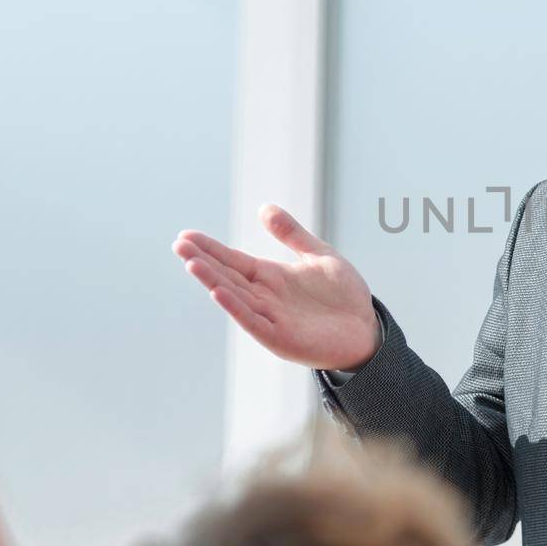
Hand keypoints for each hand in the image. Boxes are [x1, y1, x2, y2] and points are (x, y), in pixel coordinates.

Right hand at [172, 204, 378, 370]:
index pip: (233, 260)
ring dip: (213, 282)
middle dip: (203, 261)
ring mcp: (271, 318)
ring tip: (192, 263)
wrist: (367, 328)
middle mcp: (265, 297)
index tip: (186, 236)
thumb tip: (264, 208)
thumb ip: (292, 235)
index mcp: (271, 277)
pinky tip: (219, 293)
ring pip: (235, 297)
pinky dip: (236, 308)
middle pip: (228, 276)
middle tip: (179, 244)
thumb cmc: (343, 296)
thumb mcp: (319, 256)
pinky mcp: (280, 337)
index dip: (211, 249)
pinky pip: (253, 321)